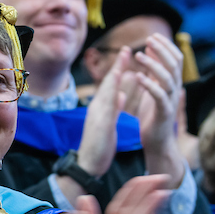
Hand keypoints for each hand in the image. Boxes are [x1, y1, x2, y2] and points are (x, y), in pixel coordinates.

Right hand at [75, 50, 128, 177]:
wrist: (87, 165)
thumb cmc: (99, 146)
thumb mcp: (109, 124)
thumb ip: (115, 108)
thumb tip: (122, 94)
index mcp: (101, 108)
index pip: (111, 85)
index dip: (119, 69)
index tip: (127, 55)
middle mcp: (97, 109)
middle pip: (108, 84)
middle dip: (117, 66)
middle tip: (126, 49)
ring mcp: (98, 116)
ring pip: (107, 93)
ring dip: (115, 76)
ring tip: (123, 61)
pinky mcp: (101, 126)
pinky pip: (108, 109)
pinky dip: (114, 98)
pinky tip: (120, 91)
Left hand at [131, 34, 186, 188]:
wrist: (157, 143)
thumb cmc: (153, 116)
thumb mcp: (153, 88)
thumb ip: (153, 71)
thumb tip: (150, 49)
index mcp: (172, 83)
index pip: (175, 59)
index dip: (166, 46)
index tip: (153, 36)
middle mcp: (175, 90)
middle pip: (174, 65)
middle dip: (162, 50)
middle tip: (149, 40)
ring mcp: (171, 101)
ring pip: (168, 78)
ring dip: (153, 65)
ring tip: (139, 55)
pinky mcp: (164, 113)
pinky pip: (159, 96)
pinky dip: (149, 85)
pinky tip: (138, 77)